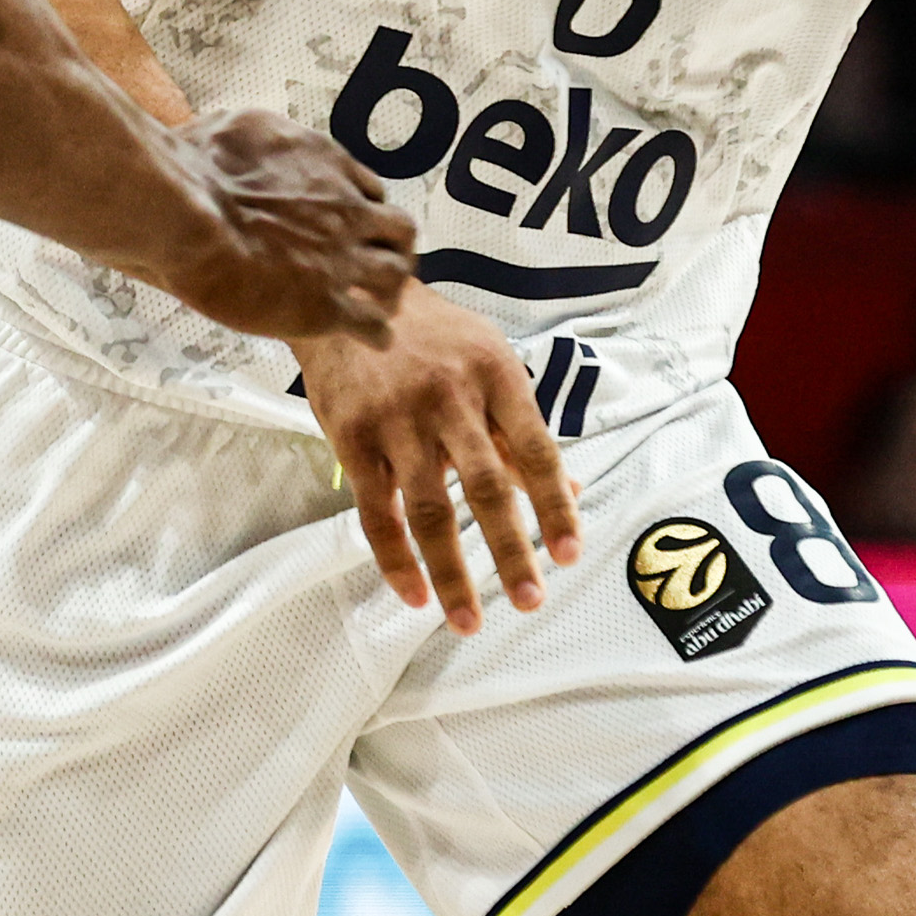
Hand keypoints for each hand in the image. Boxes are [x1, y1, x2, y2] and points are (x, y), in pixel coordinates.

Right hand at [151, 108, 414, 344]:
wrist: (190, 218)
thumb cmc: (197, 168)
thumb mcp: (234, 127)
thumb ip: (256, 137)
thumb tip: (244, 134)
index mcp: (327, 166)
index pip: (368, 191)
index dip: (366, 211)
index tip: (358, 225)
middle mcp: (346, 211)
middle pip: (399, 231)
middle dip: (395, 248)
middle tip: (383, 264)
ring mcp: (341, 260)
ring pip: (395, 276)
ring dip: (391, 290)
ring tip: (383, 306)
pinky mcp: (327, 306)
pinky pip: (372, 325)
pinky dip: (377, 333)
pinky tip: (374, 340)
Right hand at [295, 284, 581, 632]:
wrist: (346, 296)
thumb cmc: (431, 337)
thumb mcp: (488, 362)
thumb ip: (522, 429)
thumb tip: (569, 492)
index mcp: (494, 374)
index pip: (536, 450)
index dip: (555, 506)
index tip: (569, 554)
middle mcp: (449, 396)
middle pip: (486, 487)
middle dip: (511, 551)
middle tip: (530, 600)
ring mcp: (398, 419)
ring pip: (429, 510)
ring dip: (451, 573)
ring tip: (467, 620)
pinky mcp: (354, 438)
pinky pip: (376, 513)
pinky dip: (395, 560)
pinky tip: (414, 594)